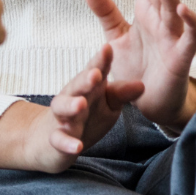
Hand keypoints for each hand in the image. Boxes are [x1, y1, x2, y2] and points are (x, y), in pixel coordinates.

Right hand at [0, 45, 142, 172]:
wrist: (53, 141)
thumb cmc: (86, 116)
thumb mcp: (107, 104)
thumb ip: (121, 94)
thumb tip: (142, 85)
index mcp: (88, 87)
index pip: (95, 70)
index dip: (101, 60)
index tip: (108, 48)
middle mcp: (73, 97)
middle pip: (77, 85)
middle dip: (85, 79)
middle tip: (95, 73)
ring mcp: (62, 118)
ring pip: (63, 108)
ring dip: (71, 105)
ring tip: (80, 104)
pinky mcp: (56, 139)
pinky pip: (60, 140)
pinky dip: (67, 143)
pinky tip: (77, 146)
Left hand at [85, 0, 195, 127]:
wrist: (149, 102)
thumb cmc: (137, 67)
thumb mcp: (115, 38)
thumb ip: (106, 13)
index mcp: (146, 13)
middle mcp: (161, 20)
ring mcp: (173, 37)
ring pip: (173, 7)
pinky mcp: (182, 56)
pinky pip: (189, 36)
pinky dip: (188, 21)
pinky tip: (182, 8)